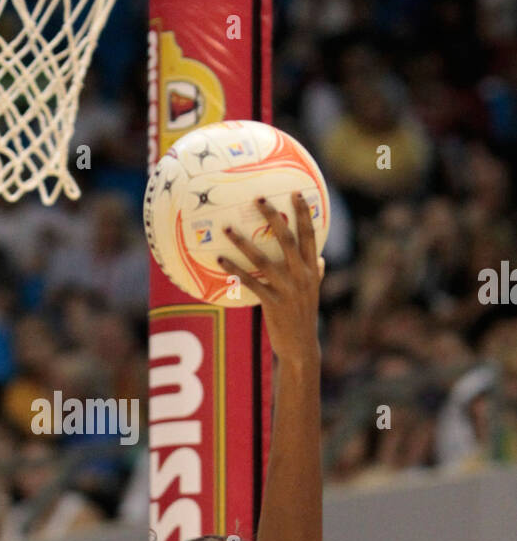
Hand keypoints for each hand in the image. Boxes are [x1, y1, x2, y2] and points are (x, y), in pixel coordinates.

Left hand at [217, 193, 323, 361]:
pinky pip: (250, 282)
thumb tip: (320, 258)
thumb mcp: (314, 293)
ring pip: (263, 260)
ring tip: (227, 228)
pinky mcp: (272, 303)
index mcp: (312, 270)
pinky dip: (235, 270)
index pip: (310, 236)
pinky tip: (220, 260)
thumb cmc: (304, 317)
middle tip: (259, 198)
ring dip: (243, 243)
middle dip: (274, 217)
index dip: (304, 214)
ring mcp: (287, 289)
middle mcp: (301, 276)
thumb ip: (317, 273)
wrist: (301, 347)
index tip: (296, 193)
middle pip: (288, 240)